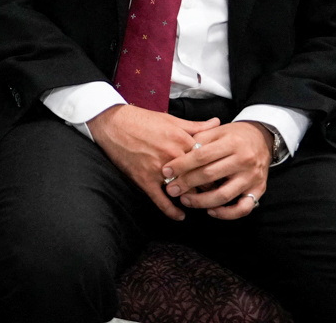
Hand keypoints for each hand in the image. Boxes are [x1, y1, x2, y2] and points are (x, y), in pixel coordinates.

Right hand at [87, 104, 221, 220]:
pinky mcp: (144, 179)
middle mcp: (173, 155)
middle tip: (215, 193)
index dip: (219, 171)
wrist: (112, 123)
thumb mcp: (170, 119)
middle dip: (209, 187)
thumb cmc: (141, 119)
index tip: (223, 176)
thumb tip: (217, 122)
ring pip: (183, 191)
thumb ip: (196, 125)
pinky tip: (180, 216)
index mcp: (182, 139)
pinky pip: (161, 200)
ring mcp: (158, 169)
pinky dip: (171, 211)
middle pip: (200, 178)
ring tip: (199, 203)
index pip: (209, 161)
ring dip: (193, 199)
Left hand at [162, 121, 270, 220]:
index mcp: (231, 143)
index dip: (181, 165)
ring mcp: (252, 177)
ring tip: (185, 201)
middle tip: (171, 190)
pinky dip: (227, 213)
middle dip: (187, 184)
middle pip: (210, 175)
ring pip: (224, 195)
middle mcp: (243, 160)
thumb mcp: (218, 130)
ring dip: (202, 201)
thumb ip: (199, 140)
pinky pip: (243, 208)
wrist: (263, 139)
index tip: (165, 171)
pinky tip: (211, 211)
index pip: (201, 156)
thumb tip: (178, 155)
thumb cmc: (234, 135)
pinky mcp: (259, 190)